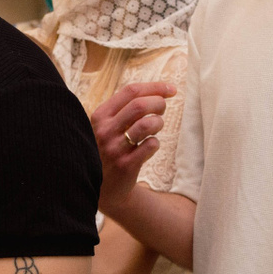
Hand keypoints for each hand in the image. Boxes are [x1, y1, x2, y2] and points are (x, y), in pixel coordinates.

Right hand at [90, 82, 175, 212]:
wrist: (104, 186)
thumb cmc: (111, 148)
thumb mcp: (108, 126)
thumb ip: (127, 108)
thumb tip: (161, 91)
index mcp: (100, 115)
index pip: (131, 91)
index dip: (155, 87)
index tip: (172, 89)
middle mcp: (105, 130)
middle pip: (140, 105)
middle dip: (159, 103)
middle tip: (163, 110)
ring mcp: (114, 148)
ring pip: (147, 124)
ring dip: (158, 123)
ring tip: (156, 127)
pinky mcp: (125, 165)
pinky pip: (150, 145)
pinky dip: (155, 143)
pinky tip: (150, 146)